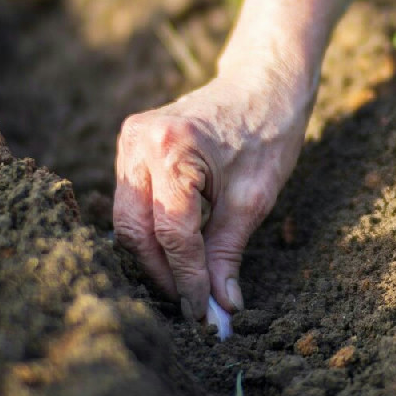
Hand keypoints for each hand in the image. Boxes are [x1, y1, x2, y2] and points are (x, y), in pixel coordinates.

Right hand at [111, 0, 390, 321]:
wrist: (265, 81)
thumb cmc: (268, 131)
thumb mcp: (254, 198)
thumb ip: (227, 254)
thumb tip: (219, 308)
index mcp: (173, 147)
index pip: (172, 232)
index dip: (187, 279)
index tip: (202, 314)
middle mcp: (140, 141)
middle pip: (135, 229)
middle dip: (163, 273)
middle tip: (192, 307)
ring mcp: (129, 141)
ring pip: (127, 219)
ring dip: (153, 256)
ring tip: (185, 286)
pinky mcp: (131, 146)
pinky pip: (131, 201)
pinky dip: (149, 231)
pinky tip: (173, 254)